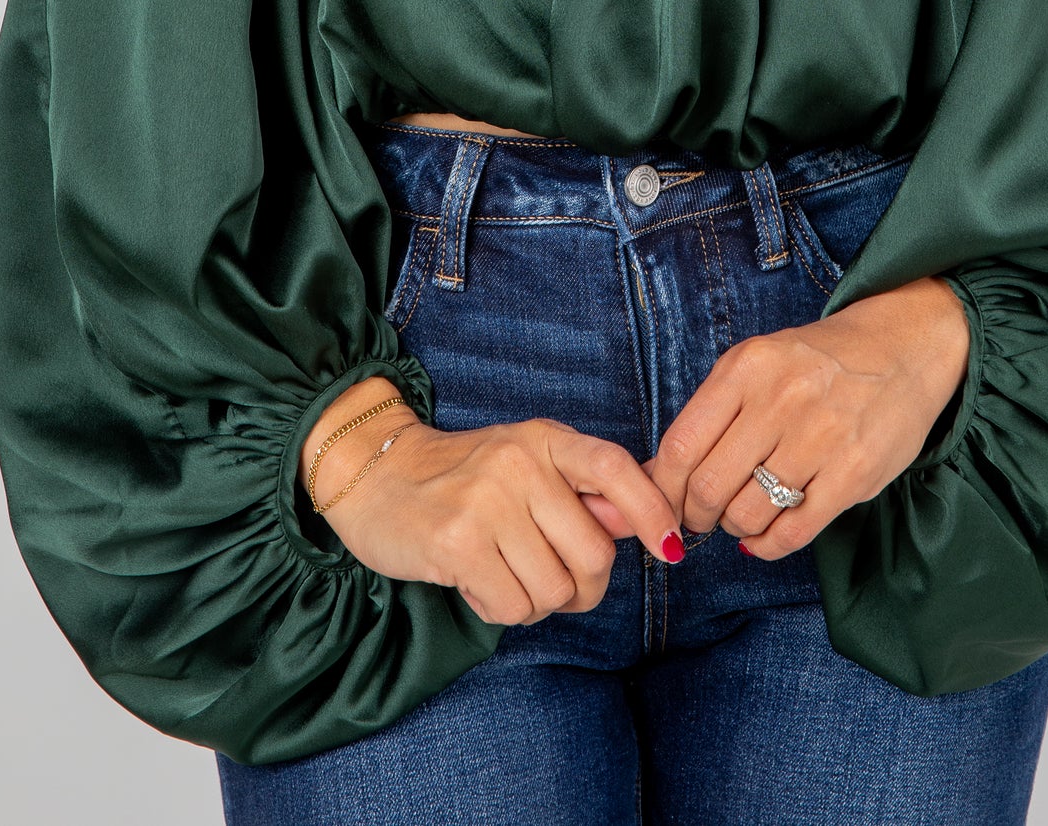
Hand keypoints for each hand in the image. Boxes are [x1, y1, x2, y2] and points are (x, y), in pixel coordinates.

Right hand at [318, 413, 684, 624]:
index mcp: (544, 439)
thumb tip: (646, 523)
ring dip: (534, 601)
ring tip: (501, 571)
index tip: (673, 549)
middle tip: (547, 578)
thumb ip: (581, 492)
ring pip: (553, 591)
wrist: (374, 476)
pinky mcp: (457, 542)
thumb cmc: (461, 480)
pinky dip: (500, 609)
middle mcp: (519, 463)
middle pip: (594, 556)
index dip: (652, 510)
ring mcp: (487, 501)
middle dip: (580, 586)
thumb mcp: (524, 466)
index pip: (614, 468)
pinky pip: (513, 608)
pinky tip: (475, 580)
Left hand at [647, 276, 969, 558]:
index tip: (664, 502)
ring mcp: (821, 437)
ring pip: (748, 513)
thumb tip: (654, 473)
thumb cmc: (817, 362)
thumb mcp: (758, 364)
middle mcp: (781, 399)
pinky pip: (794, 531)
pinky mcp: (855, 474)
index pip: (680, 446)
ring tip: (741, 517)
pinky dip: (768, 545)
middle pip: (708, 486)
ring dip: (735, 527)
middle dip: (696, 515)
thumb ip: (711, 414)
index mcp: (747, 367)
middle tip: (701, 518)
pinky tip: (764, 536)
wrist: (901, 348)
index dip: (663, 489)